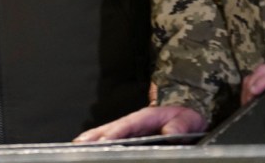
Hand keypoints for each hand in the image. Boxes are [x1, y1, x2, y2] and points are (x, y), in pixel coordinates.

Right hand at [73, 105, 205, 141]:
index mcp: (146, 117)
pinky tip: (90, 149)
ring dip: (92, 139)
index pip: (128, 125)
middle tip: (79, 143)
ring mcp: (129, 129)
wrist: (185, 115)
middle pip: (110, 128)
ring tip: (78, 146)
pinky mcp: (129, 136)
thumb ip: (179, 126)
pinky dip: (99, 142)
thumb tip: (170, 133)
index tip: (105, 139)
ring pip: (107, 132)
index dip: (115, 132)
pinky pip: (112, 138)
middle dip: (94, 135)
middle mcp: (133, 123)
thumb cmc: (185, 118)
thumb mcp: (187, 120)